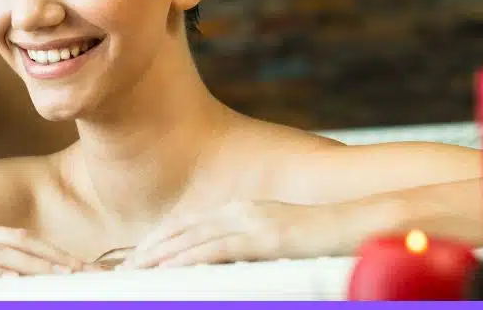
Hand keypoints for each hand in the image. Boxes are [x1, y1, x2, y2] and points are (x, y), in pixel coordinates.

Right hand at [0, 219, 87, 283]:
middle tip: (90, 272)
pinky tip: (16, 281)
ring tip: (67, 276)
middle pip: (20, 242)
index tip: (82, 267)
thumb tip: (2, 283)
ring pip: (2, 252)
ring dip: (37, 264)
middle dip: (57, 257)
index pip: (19, 239)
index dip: (52, 252)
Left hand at [120, 200, 336, 269]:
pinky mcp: (265, 237)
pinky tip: (169, 270)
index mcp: (241, 210)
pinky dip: (189, 260)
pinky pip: (217, 250)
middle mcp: (240, 211)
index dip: (160, 239)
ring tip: (134, 271)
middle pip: (183, 229)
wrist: (358, 224)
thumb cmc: (321, 238)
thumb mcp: (276, 239)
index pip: (189, 224)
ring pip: (193, 239)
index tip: (137, 256)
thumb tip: (226, 263)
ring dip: (160, 256)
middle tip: (124, 267)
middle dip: (151, 248)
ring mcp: (252, 222)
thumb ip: (249, 246)